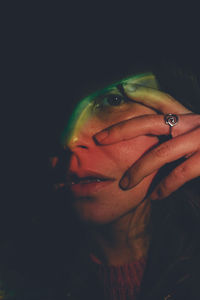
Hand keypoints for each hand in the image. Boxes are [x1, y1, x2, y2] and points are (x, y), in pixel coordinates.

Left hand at [94, 84, 199, 199]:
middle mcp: (193, 122)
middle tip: (99, 139)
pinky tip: (155, 196)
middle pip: (149, 121)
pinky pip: (182, 171)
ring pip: (162, 152)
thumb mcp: (197, 130)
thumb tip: (162, 137)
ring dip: (140, 169)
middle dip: (122, 130)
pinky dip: (166, 185)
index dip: (143, 92)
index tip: (123, 88)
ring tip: (124, 184)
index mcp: (190, 116)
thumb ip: (181, 133)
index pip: (162, 101)